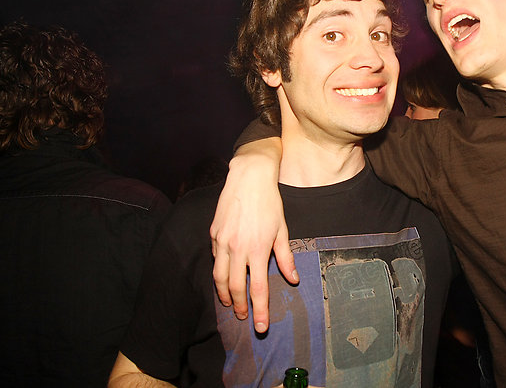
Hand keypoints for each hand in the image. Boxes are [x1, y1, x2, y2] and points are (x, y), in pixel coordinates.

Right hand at [210, 139, 296, 332]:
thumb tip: (293, 279)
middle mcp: (238, 249)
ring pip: (219, 278)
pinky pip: (214, 259)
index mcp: (258, 250)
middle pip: (235, 288)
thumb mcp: (282, 229)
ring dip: (224, 295)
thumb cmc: (269, 203)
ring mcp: (223, 242)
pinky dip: (218, 272)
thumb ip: (285, 257)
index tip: (260, 327)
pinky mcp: (213, 234)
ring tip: (231, 304)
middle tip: (245, 318)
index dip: (260, 310)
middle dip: (240, 307)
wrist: (249, 178)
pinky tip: (224, 277)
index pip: (259, 289)